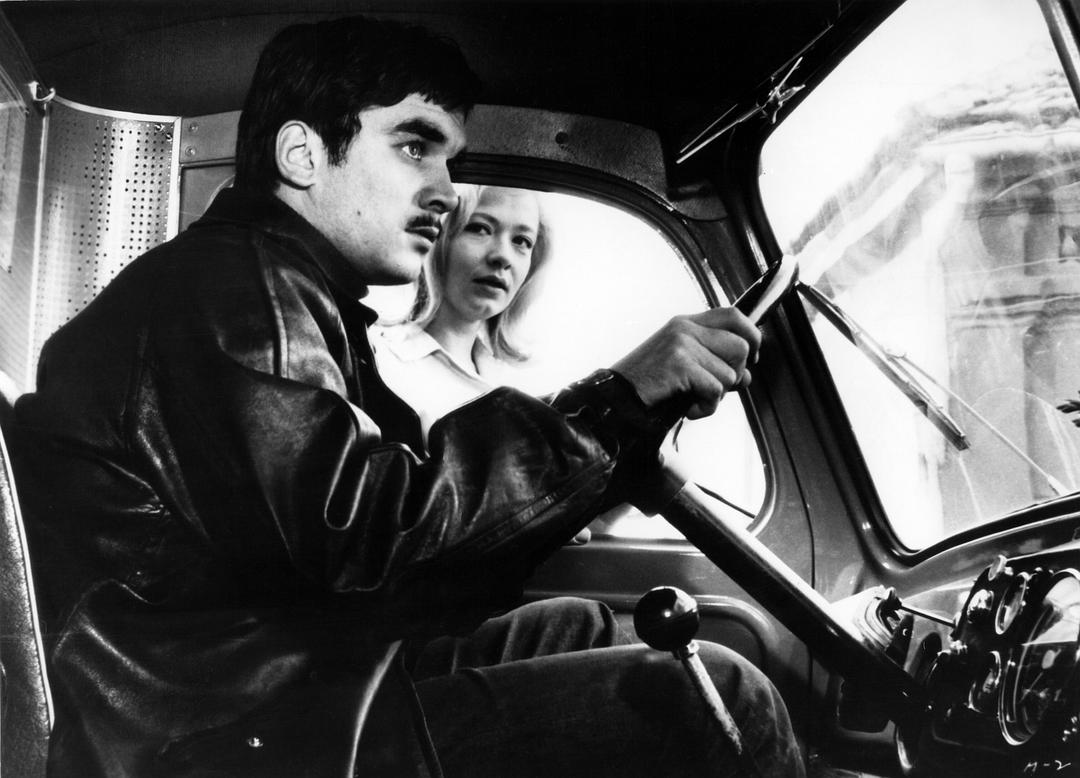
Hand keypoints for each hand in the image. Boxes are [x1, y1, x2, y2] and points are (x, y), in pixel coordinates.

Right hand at [611, 307, 760, 419]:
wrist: (617, 398)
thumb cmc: (648, 386)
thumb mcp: (682, 365)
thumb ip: (713, 363)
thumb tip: (746, 376)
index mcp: (685, 323)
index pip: (734, 315)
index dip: (752, 335)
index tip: (752, 357)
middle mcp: (685, 328)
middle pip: (740, 346)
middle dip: (736, 374)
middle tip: (714, 389)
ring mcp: (682, 344)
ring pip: (730, 373)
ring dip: (717, 396)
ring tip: (694, 401)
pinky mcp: (680, 364)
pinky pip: (715, 390)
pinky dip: (706, 408)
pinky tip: (688, 409)